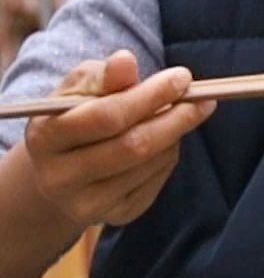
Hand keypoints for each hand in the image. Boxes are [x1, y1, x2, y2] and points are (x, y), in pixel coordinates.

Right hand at [23, 51, 214, 227]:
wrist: (60, 168)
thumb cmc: (76, 115)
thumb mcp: (79, 89)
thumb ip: (104, 76)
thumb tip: (125, 61)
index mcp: (45, 137)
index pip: (106, 116)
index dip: (150, 95)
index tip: (183, 77)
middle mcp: (59, 177)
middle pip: (133, 146)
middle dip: (176, 118)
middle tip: (203, 99)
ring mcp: (85, 204)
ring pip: (150, 163)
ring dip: (174, 135)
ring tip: (176, 115)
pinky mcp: (114, 216)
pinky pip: (157, 180)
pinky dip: (169, 156)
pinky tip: (163, 142)